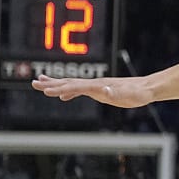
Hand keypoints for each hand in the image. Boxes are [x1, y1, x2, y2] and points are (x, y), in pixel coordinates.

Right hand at [32, 74, 153, 106]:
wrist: (146, 88)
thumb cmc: (137, 93)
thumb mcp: (127, 95)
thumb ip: (114, 93)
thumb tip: (104, 90)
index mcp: (97, 85)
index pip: (75, 86)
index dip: (60, 89)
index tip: (46, 91)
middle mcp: (94, 83)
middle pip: (68, 82)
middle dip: (50, 83)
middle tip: (33, 83)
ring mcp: (95, 85)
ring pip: (71, 84)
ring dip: (55, 84)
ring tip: (39, 82)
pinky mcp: (98, 90)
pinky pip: (79, 90)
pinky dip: (68, 91)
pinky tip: (62, 95)